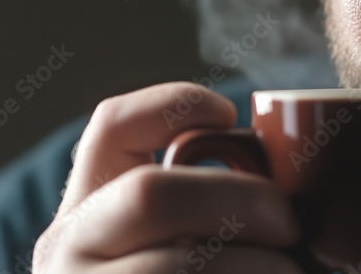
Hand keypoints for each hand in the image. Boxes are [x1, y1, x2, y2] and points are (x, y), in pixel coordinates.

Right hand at [32, 82, 303, 273]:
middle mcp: (69, 256)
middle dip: (236, 197)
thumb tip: (290, 190)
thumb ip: (202, 221)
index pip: (110, 130)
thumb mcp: (170, 251)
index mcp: (86, 216)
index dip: (170, 103)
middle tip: (291, 223)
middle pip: (149, 193)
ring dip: (256, 267)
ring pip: (172, 265)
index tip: (231, 112)